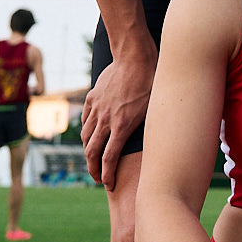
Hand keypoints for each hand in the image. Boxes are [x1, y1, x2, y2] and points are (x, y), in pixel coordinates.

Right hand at [80, 45, 153, 188]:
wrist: (135, 56)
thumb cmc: (153, 81)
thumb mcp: (156, 108)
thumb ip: (149, 126)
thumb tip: (156, 143)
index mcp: (122, 126)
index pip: (109, 159)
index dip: (107, 175)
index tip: (108, 184)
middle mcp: (106, 120)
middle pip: (92, 152)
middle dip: (93, 169)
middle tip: (98, 179)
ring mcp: (97, 109)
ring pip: (86, 137)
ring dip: (88, 152)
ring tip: (93, 160)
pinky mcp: (92, 98)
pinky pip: (85, 120)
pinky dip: (86, 131)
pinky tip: (91, 135)